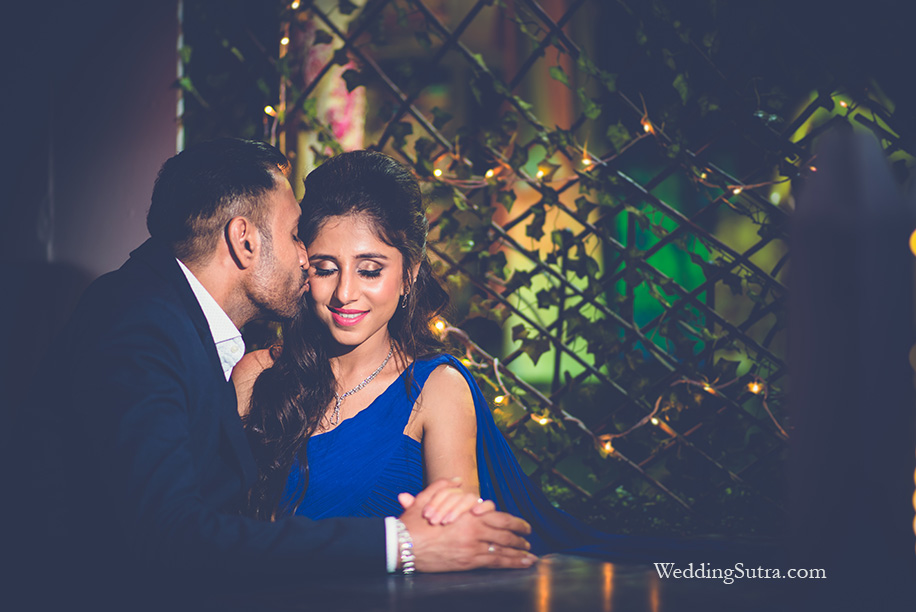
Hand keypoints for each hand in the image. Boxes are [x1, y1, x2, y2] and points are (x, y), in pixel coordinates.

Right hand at [398, 479, 536, 572]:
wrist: (402, 546)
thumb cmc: (413, 523)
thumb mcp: (426, 498)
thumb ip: (443, 486)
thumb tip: (457, 479)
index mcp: (467, 515)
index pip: (498, 517)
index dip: (515, 522)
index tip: (524, 525)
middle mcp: (473, 531)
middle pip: (505, 534)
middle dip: (521, 537)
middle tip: (530, 538)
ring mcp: (471, 548)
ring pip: (502, 550)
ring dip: (519, 553)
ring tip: (530, 555)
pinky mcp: (466, 562)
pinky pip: (494, 563)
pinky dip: (510, 564)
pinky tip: (520, 565)